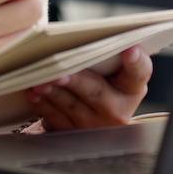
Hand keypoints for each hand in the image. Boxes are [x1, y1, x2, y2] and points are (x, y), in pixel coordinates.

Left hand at [24, 46, 152, 131]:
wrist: (92, 118)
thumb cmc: (100, 82)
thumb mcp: (110, 72)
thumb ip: (102, 56)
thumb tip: (77, 38)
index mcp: (132, 88)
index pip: (139, 73)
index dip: (136, 61)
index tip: (130, 50)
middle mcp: (117, 110)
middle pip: (96, 92)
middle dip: (76, 80)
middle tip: (59, 72)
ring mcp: (94, 125)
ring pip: (71, 105)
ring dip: (52, 91)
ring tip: (39, 79)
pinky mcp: (72, 134)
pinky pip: (55, 117)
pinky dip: (42, 103)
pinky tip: (33, 92)